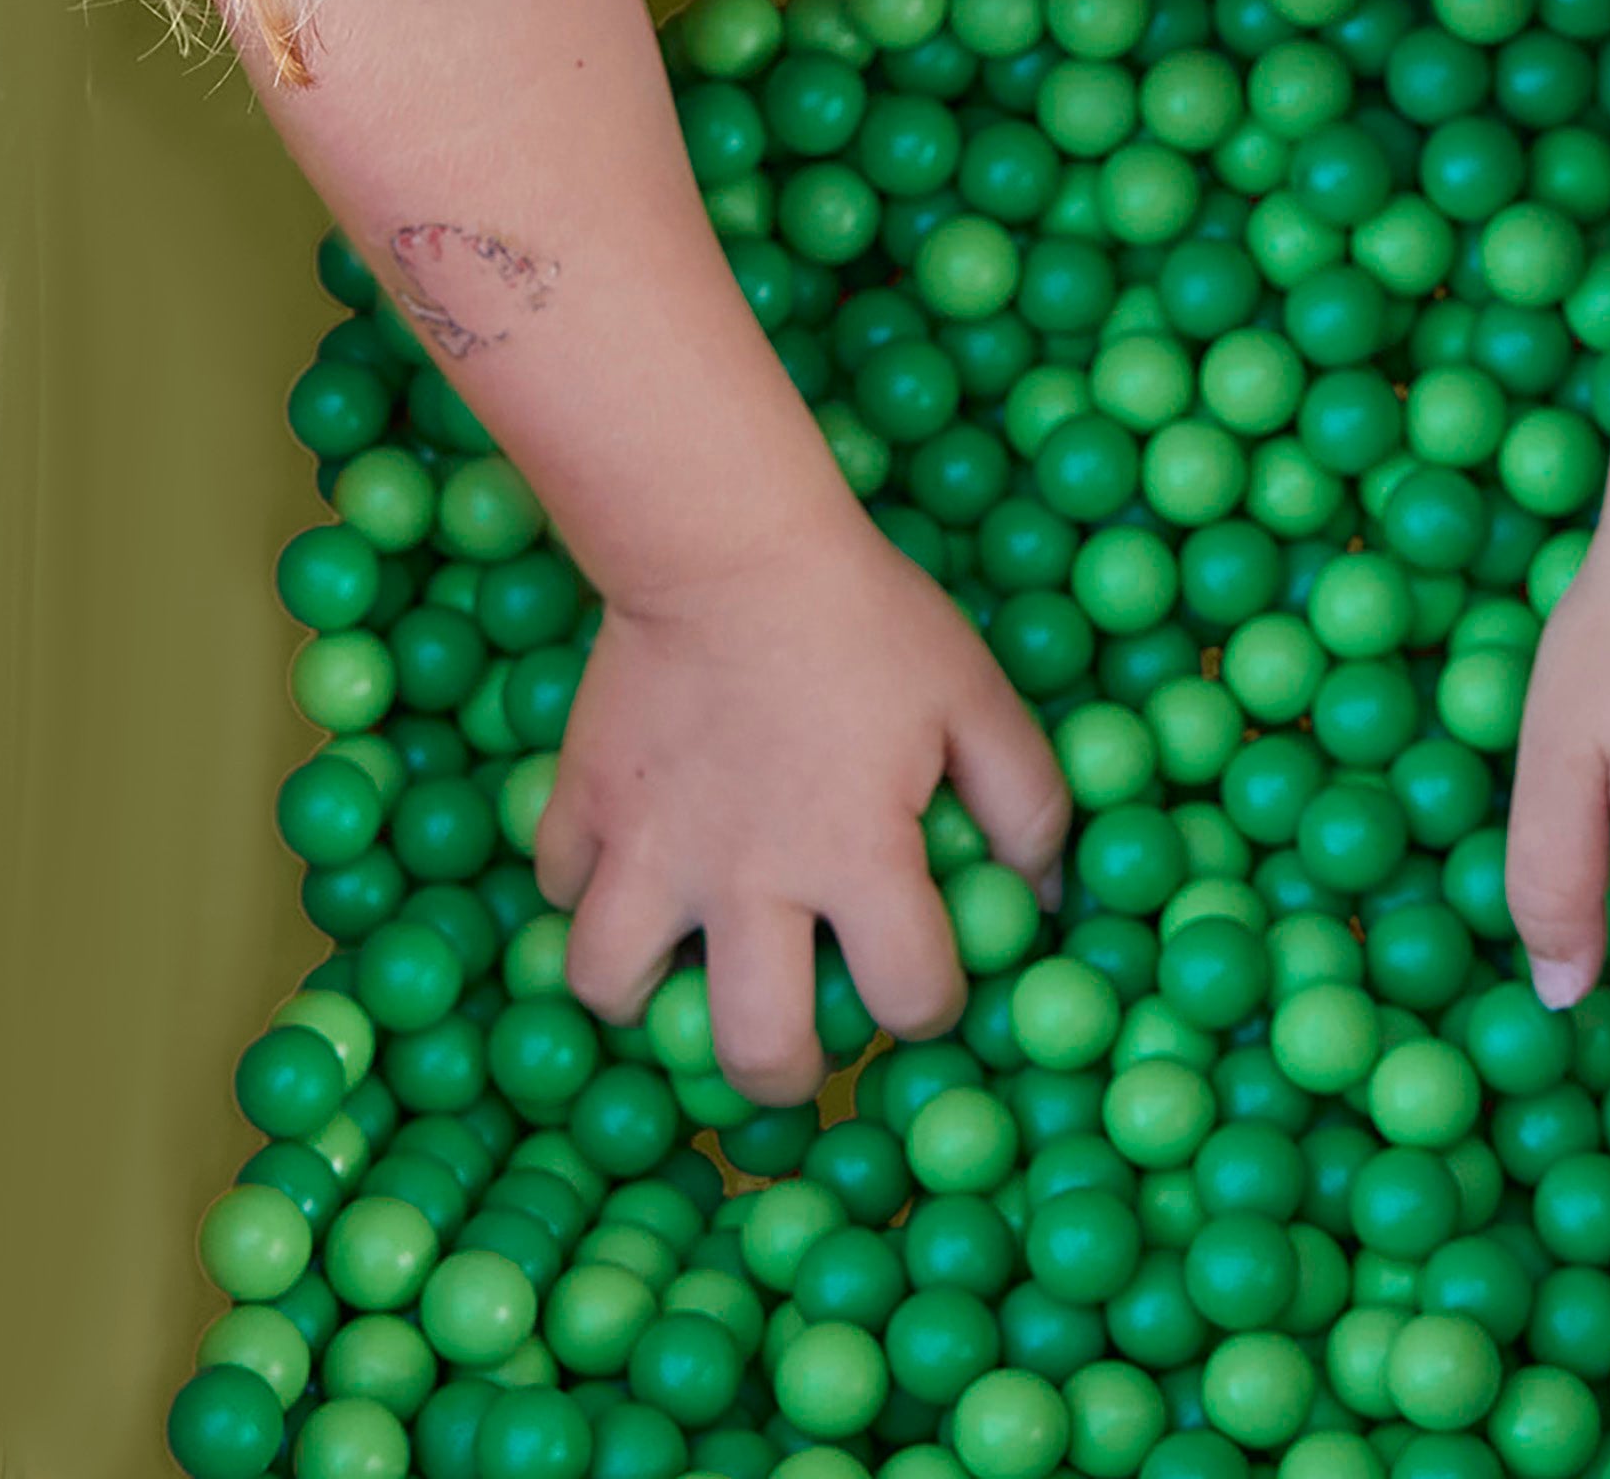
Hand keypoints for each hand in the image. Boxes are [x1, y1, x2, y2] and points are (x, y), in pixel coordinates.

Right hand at [533, 503, 1066, 1103]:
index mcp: (857, 856)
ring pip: (612, 989)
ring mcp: (649, 849)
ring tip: (685, 962)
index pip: (911, 995)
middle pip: (757, 1049)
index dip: (933, 1003)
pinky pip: (560, 889)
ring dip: (649, 993)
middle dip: (785, 1071)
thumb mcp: (977, 695)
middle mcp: (748, 879)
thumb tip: (1049, 898)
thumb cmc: (866, 616)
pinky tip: (633, 860)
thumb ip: (1028, 804)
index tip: (923, 978)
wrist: (728, 539)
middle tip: (795, 1036)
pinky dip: (588, 890)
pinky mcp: (579, 805)